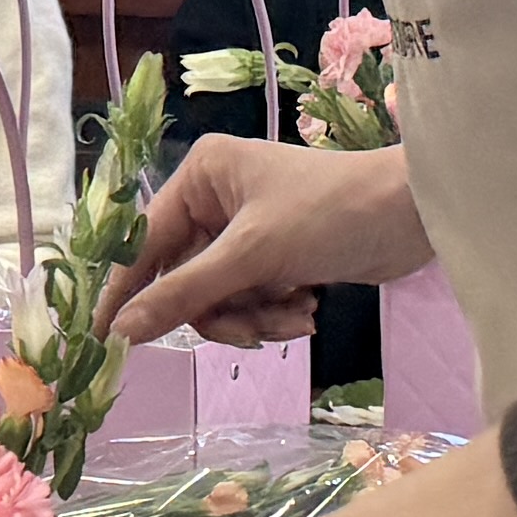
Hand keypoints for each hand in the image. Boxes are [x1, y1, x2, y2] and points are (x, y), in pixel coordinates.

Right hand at [111, 134, 425, 348]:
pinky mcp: (276, 256)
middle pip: (185, 280)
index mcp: (201, 176)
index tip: (101, 339)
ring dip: (255, 317)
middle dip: (223, 310)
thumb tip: (120, 332)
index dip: (128, 293)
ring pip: (220, 298)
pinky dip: (276, 312)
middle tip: (252, 329)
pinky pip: (251, 299)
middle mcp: (217, 199)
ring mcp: (247, 230)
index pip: (146, 243)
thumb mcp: (252, 256)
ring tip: (296, 314)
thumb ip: (183, 294)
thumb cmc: (329, 214)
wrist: (415, 217)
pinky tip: (308, 308)